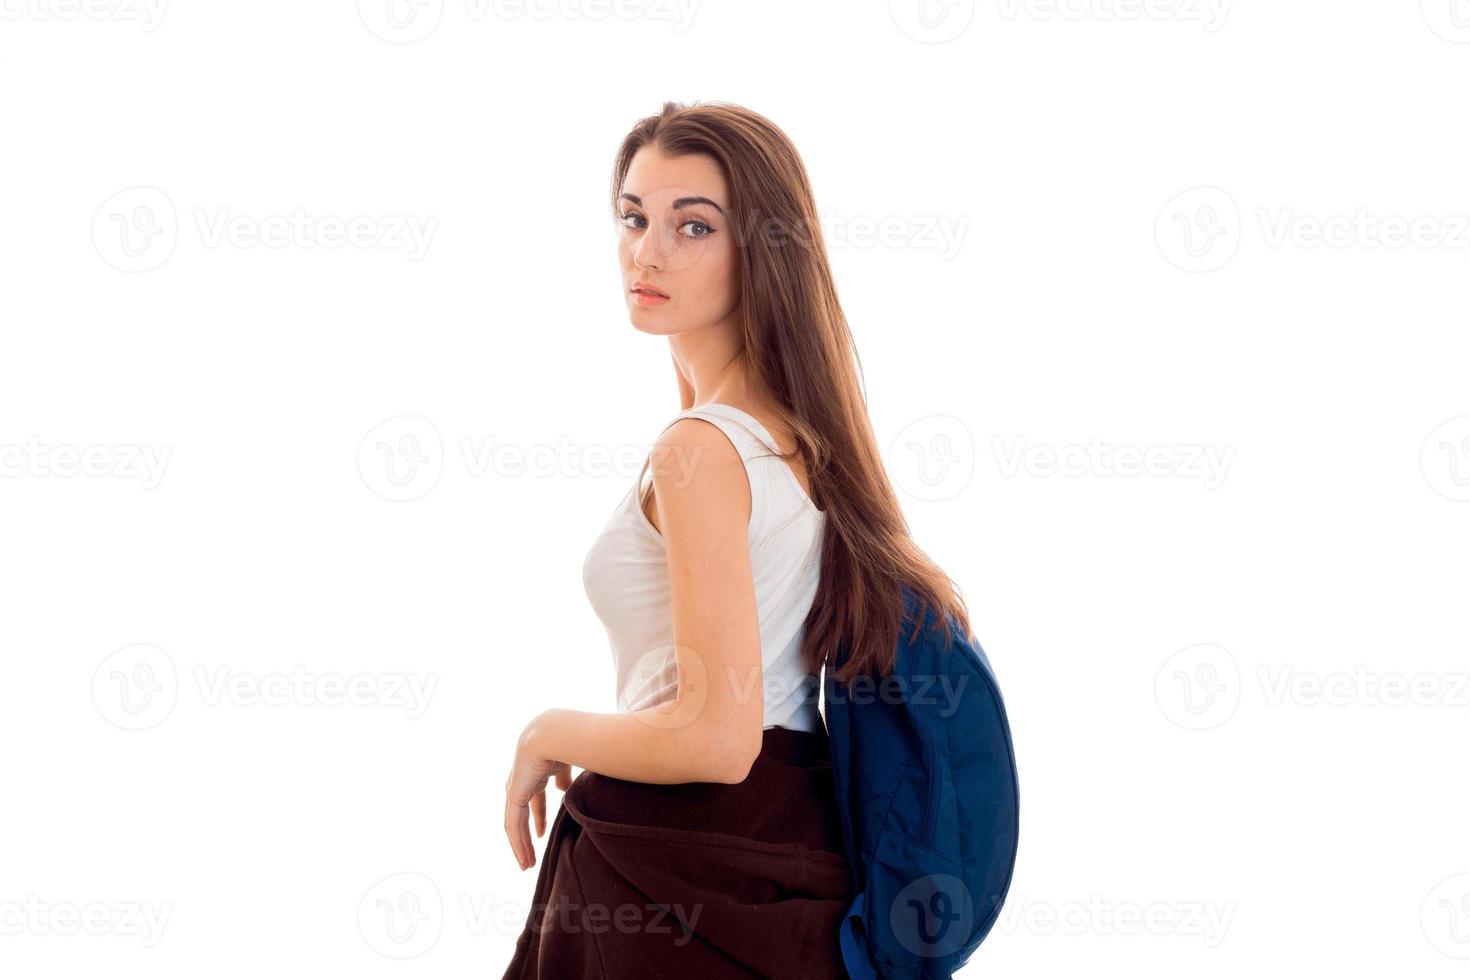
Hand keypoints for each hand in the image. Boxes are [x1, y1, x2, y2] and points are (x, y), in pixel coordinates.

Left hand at [504, 713, 572, 870]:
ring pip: (515, 822)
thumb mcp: (570, 762)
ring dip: (521, 843)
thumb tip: (564, 789)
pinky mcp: (515, 794)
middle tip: (532, 854)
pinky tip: (524, 856)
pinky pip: (514, 824)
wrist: (557, 733)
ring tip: (526, 863)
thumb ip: (565, 777)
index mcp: (537, 768)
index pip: (534, 796)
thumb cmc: (572, 741)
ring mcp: (517, 785)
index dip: (539, 815)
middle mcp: (523, 776)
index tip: (544, 832)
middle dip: (528, 832)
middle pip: (522, 811)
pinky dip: (519, 842)